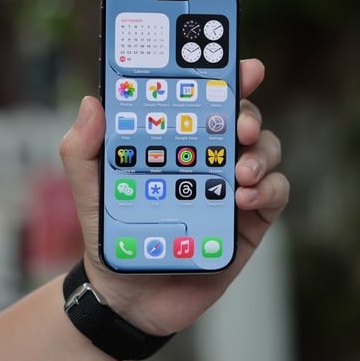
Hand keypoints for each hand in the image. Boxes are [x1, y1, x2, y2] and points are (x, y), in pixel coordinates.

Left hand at [59, 59, 288, 335]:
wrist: (128, 296)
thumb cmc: (112, 234)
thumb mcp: (89, 188)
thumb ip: (84, 148)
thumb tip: (92, 103)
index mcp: (176, 141)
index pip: (202, 97)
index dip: (221, 75)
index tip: (236, 64)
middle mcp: (209, 156)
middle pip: (241, 116)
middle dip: (247, 110)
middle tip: (239, 123)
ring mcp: (232, 186)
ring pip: (265, 149)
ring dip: (260, 152)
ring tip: (240, 170)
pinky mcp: (250, 220)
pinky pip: (275, 193)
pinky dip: (268, 189)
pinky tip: (244, 198)